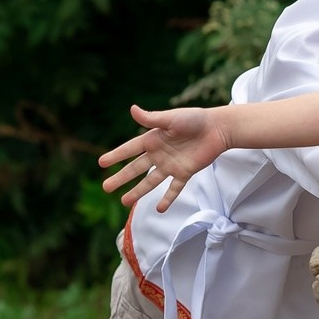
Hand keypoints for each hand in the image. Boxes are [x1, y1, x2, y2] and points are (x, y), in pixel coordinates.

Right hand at [98, 104, 232, 212]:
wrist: (217, 129)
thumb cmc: (194, 119)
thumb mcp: (171, 118)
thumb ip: (152, 118)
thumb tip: (132, 109)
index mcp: (153, 139)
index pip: (130, 149)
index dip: (116, 155)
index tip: (101, 163)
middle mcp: (159, 154)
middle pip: (136, 168)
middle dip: (121, 178)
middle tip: (106, 187)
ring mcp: (171, 165)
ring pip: (150, 181)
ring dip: (138, 191)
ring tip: (124, 201)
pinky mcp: (184, 173)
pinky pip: (174, 189)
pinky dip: (168, 198)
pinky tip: (159, 209)